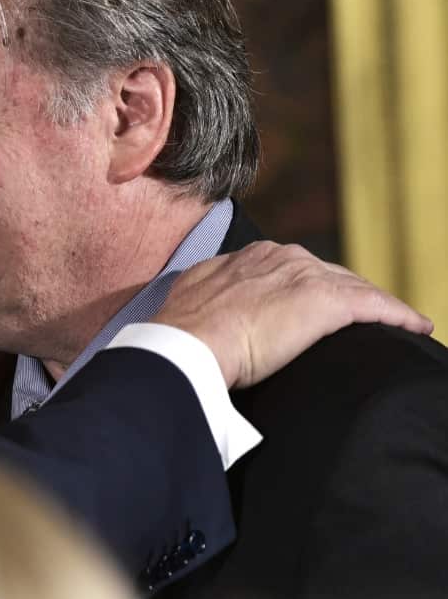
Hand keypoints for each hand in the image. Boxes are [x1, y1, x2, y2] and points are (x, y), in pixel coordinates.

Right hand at [155, 241, 432, 387]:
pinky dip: (398, 316)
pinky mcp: (326, 302)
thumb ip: (214, 292)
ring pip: (356, 289)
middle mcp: (281, 257)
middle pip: (331, 274)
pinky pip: (375, 307)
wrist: (187, 342)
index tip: (321, 308)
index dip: (312, 289)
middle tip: (367, 318)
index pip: (296, 270)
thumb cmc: (184, 330)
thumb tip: (214, 307)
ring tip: (398, 322)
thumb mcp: (196, 297)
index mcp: (251, 256)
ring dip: (379, 306)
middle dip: (350, 294)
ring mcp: (304, 277)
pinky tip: (414, 327)